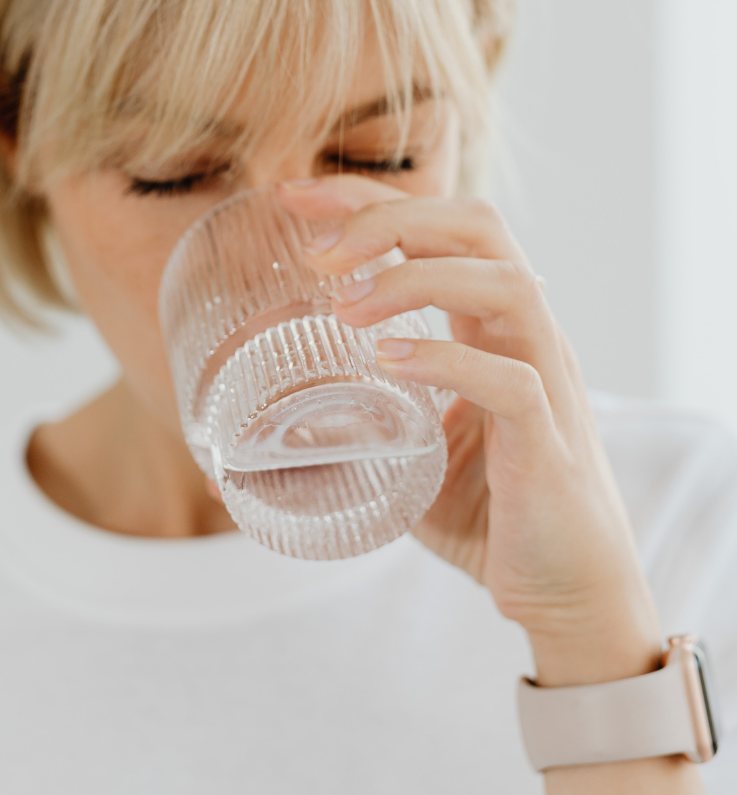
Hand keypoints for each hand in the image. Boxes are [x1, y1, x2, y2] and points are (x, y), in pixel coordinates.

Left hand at [279, 176, 662, 685]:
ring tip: (342, 305)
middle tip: (315, 248)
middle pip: (478, 227)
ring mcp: (546, 383)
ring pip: (504, 284)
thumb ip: (335, 446)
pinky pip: (512, 381)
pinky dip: (446, 360)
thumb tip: (225, 467)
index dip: (369, 199)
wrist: (570, 598)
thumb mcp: (401, 463)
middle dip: (389, 217)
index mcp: (492, 327)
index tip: (294, 196)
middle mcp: (524, 338)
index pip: (440, 228)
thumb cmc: (488, 520)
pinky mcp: (549, 444)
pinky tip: (389, 361)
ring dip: (413, 279)